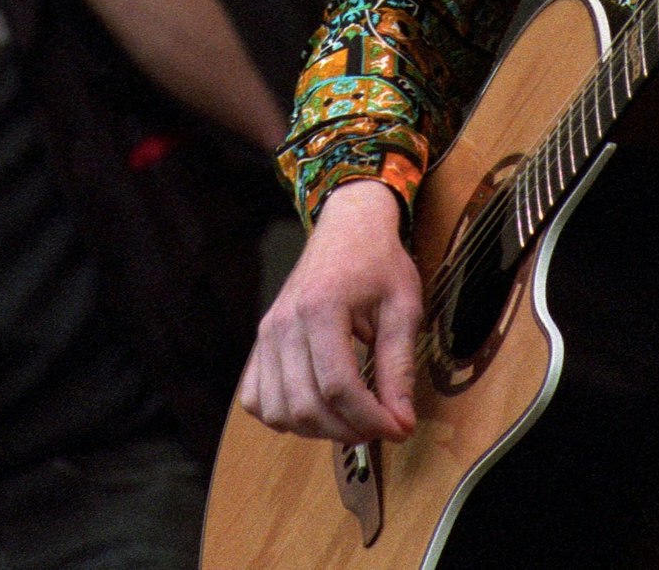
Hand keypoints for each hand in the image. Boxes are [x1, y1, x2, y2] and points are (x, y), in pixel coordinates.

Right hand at [239, 180, 422, 443]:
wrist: (347, 228)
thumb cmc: (377, 263)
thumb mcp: (402, 309)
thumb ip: (399, 368)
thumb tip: (402, 423)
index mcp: (321, 308)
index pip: (339, 386)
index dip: (371, 419)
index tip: (400, 428)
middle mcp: (284, 323)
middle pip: (306, 406)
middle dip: (349, 430)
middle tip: (381, 425)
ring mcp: (266, 333)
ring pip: (278, 411)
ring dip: (317, 429)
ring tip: (351, 418)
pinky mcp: (260, 342)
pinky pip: (255, 398)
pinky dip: (282, 415)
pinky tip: (315, 407)